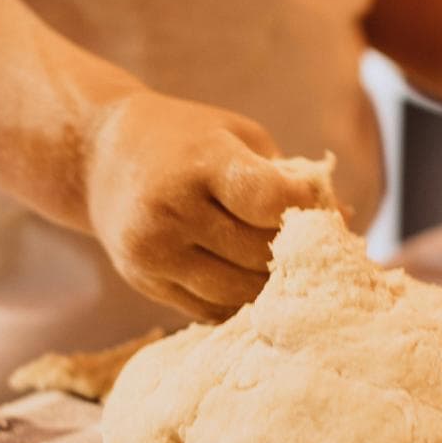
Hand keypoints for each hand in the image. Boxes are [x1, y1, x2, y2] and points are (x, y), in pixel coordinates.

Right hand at [85, 90, 333, 320]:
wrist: (98, 155)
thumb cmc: (184, 139)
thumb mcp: (234, 134)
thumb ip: (284, 175)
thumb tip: (344, 219)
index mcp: (199, 161)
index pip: (267, 200)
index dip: (304, 207)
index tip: (317, 204)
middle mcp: (171, 209)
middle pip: (258, 252)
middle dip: (296, 252)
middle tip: (320, 249)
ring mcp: (153, 251)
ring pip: (236, 291)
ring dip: (273, 286)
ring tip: (293, 271)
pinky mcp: (145, 281)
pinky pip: (208, 307)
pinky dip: (240, 301)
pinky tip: (255, 285)